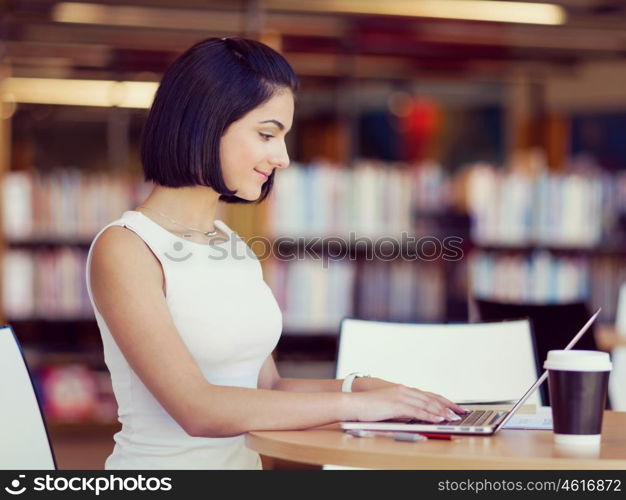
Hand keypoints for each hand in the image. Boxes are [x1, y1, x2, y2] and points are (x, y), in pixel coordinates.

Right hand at [349, 379, 466, 422]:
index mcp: (403, 390)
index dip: (443, 401)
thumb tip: (415, 416)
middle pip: (431, 398)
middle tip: (460, 412)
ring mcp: (401, 397)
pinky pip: (417, 411)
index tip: (455, 406)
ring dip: (441, 411)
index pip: (429, 395)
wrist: (354, 403)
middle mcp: (404, 391)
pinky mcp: (396, 405)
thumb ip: (403, 408)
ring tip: (452, 417)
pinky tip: (437, 419)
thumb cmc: (369, 406)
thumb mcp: (389, 404)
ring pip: (426, 403)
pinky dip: (429, 415)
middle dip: (447, 406)